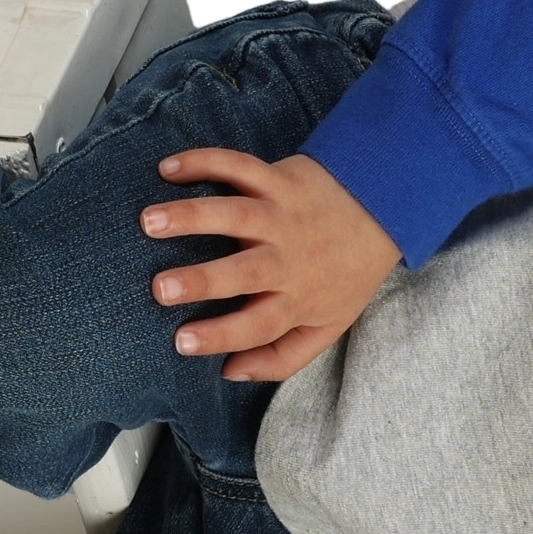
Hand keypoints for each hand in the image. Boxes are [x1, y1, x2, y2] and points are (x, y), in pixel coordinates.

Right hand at [142, 149, 401, 385]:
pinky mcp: (280, 178)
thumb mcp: (328, 326)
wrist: (384, 209)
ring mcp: (283, 215)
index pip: (259, 325)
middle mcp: (289, 258)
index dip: (222, 335)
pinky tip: (169, 168)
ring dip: (190, 215)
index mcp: (298, 299)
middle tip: (159, 288)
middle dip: (201, 280)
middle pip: (245, 272)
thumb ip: (282, 358)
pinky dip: (204, 161)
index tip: (181, 342)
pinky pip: (239, 166)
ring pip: (235, 214)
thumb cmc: (345, 274)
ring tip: (149, 222)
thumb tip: (230, 372)